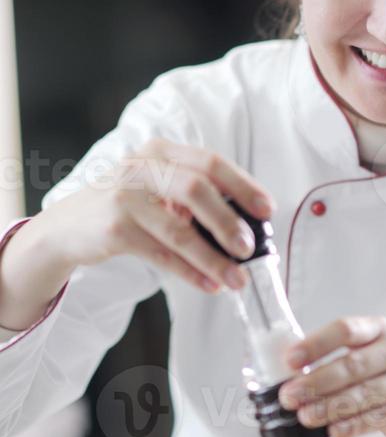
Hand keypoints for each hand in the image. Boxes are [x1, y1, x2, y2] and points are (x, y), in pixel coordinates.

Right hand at [39, 137, 275, 293]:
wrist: (66, 228)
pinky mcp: (114, 228)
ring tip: (237, 278)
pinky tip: (209, 285)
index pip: (209, 162)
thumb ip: (194, 198)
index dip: (242, 185)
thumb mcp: (156, 188)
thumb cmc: (125, 208)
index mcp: (160, 151)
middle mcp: (141, 166)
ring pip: (180, 230)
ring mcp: (125, 196)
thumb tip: (247, 228)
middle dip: (229, 221)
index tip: (267, 209)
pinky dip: (189, 272)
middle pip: (197, 189)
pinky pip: (161, 254)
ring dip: (213, 258)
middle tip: (250, 248)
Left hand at [278, 316, 385, 436]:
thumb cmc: (376, 374)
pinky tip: (332, 430)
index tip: (290, 360)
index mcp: (379, 329)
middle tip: (289, 396)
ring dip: (328, 407)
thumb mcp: (360, 354)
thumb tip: (287, 375)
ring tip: (304, 416)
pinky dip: (351, 426)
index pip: (345, 330)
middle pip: (352, 365)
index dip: (316, 344)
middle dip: (316, 382)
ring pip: (362, 395)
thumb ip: (329, 359)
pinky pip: (375, 419)